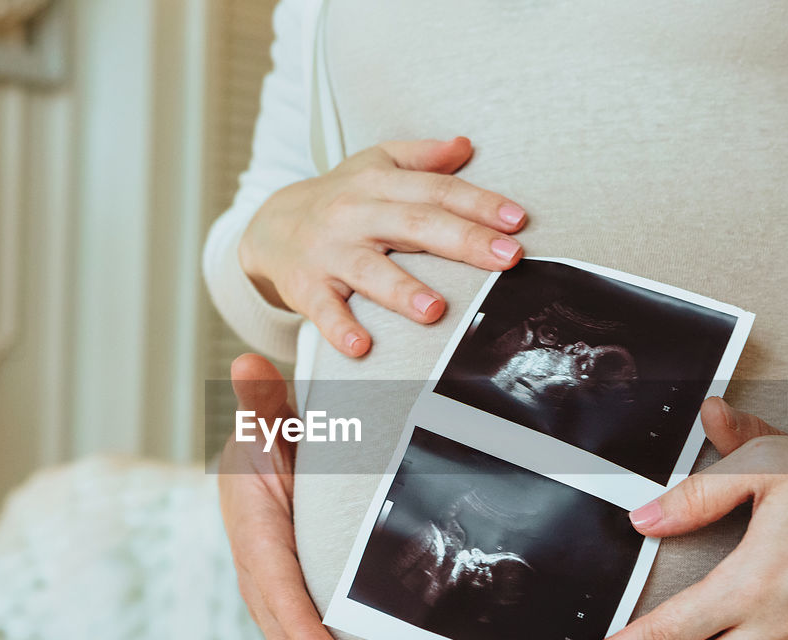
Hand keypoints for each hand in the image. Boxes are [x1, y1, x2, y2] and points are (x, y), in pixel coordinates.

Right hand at [219, 354, 370, 639]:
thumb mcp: (270, 421)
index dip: (298, 623)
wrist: (265, 462)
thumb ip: (262, 402)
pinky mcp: (287, 611)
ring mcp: (270, 597)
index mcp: (254, 530)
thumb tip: (244, 364)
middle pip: (284, 633)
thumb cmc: (275, 440)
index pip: (276, 583)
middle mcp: (258, 572)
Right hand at [238, 136, 526, 356]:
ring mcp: (329, 253)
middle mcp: (355, 214)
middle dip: (463, 241)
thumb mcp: (375, 166)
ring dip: (402, 290)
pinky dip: (339, 329)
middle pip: (414, 225)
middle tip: (507, 258)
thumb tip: (465, 145)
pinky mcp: (305, 287)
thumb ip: (422, 158)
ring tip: (435, 309)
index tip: (517, 221)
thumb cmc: (339, 199)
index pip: (436, 191)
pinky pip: (323, 310)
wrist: (269, 228)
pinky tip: (361, 346)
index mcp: (378, 184)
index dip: (479, 203)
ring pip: (369, 271)